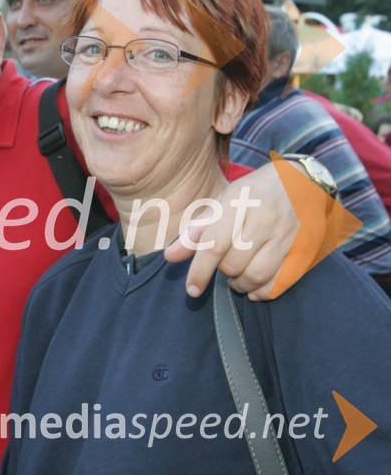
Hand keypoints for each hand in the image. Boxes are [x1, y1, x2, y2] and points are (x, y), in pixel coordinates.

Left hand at [165, 162, 322, 300]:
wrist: (301, 181)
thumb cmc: (253, 193)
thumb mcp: (221, 203)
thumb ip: (196, 231)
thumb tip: (170, 256)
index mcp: (240, 204)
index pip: (214, 245)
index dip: (200, 271)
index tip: (192, 289)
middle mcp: (265, 219)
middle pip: (233, 263)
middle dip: (222, 271)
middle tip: (223, 264)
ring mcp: (288, 234)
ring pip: (256, 276)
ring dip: (240, 284)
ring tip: (236, 277)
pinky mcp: (305, 248)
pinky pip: (280, 282)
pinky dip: (263, 292)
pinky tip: (254, 288)